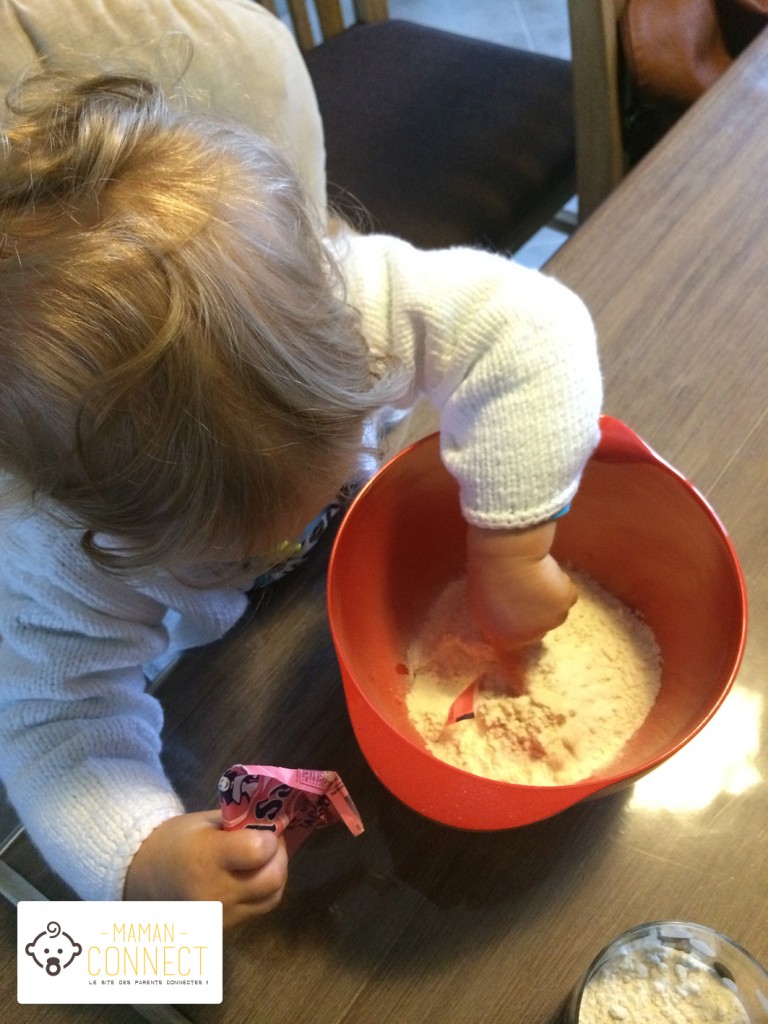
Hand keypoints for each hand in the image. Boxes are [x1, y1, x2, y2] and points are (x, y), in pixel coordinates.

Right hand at [124, 810, 287, 927]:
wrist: (147, 877)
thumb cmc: (178, 841)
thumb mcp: (207, 821)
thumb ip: (243, 821)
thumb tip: (275, 820)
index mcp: (207, 857)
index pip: (258, 851)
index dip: (270, 837)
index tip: (265, 830)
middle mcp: (215, 892)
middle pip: (272, 879)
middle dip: (279, 856)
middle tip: (270, 843)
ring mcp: (220, 916)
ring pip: (272, 897)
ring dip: (275, 875)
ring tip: (263, 860)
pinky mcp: (224, 930)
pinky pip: (259, 909)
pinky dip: (263, 892)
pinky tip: (251, 878)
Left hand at [466, 521, 575, 657]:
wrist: (508, 560)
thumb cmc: (486, 577)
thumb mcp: (479, 604)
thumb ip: (493, 618)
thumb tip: (501, 617)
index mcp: (505, 639)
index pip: (518, 639)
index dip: (520, 622)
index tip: (519, 608)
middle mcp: (531, 636)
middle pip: (540, 629)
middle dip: (537, 614)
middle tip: (529, 593)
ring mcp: (551, 621)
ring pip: (557, 612)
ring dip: (551, 599)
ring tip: (538, 579)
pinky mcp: (566, 604)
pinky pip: (568, 595)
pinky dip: (562, 585)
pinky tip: (549, 573)